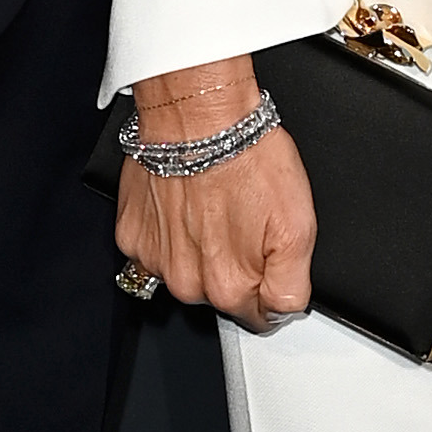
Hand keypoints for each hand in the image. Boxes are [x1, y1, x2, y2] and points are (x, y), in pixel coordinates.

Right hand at [115, 56, 316, 325]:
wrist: (199, 116)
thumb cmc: (248, 158)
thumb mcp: (299, 225)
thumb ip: (292, 284)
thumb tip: (286, 309)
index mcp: (229, 287)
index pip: (258, 316)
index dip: (270, 286)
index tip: (268, 255)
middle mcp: (187, 284)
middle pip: (220, 296)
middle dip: (235, 267)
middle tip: (243, 222)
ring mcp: (155, 260)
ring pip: (187, 273)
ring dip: (200, 250)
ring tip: (213, 208)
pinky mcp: (132, 235)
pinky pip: (156, 249)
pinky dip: (170, 233)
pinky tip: (185, 204)